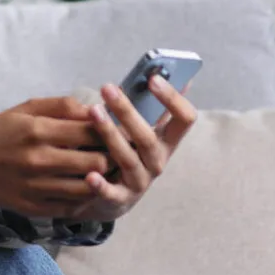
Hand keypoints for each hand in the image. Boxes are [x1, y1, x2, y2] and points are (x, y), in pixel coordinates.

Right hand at [0, 97, 115, 217]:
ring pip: (88, 189)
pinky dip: (82, 198)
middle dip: (110, 158)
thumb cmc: (1, 130)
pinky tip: (82, 188)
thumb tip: (98, 111)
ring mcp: (35, 188)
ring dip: (100, 181)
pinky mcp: (33, 208)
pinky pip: (71, 207)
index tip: (115, 133)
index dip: (110, 133)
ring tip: (102, 173)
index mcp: (38, 130)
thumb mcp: (28, 108)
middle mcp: (38, 160)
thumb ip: (63, 106)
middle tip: (114, 155)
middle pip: (96, 163)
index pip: (91, 133)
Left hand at [65, 76, 196, 222]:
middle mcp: (157, 162)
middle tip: (108, 88)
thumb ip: (158, 107)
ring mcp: (139, 182)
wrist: (114, 199)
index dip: (172, 99)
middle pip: (148, 137)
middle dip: (128, 111)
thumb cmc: (130, 154)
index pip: (184, 119)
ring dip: (110, 134)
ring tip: (93, 112)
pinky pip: (111, 192)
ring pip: (128, 158)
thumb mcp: (145, 131)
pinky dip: (101, 185)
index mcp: (167, 142)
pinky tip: (90, 175)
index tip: (153, 78)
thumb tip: (182, 74)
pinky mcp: (119, 199)